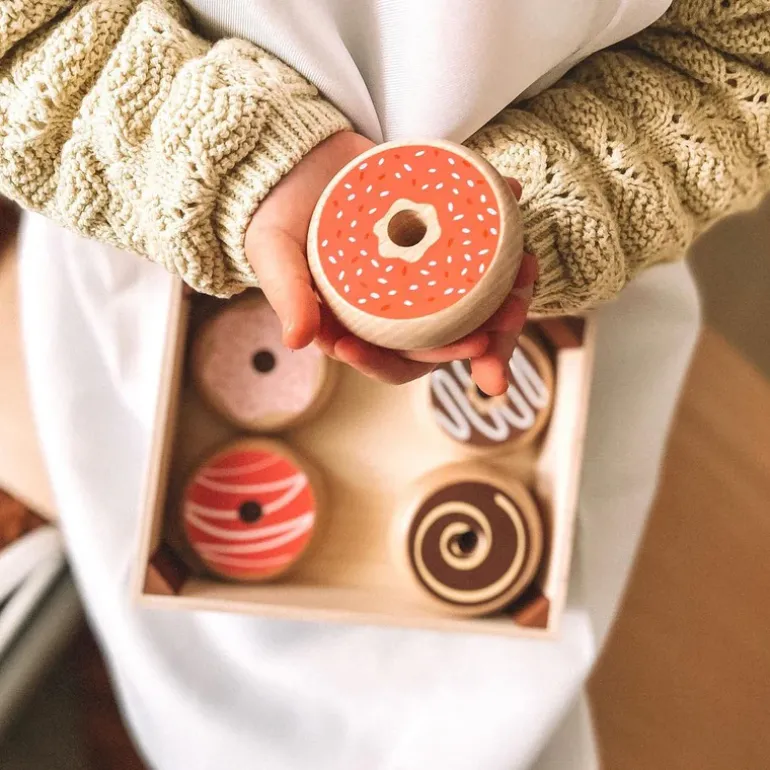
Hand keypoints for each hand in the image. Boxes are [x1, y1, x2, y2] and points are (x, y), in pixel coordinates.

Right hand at [245, 132, 536, 396]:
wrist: (289, 159)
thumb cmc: (276, 215)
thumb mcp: (273, 254)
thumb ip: (287, 294)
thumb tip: (299, 341)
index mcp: (360, 325)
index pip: (401, 357)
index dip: (436, 357)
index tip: (472, 345)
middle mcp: (393, 305)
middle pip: (445, 332)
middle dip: (485, 330)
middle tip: (511, 312)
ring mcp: (416, 270)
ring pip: (466, 293)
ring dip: (501, 286)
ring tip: (527, 267)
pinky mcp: (429, 231)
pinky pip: (467, 238)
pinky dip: (493, 222)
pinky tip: (513, 200)